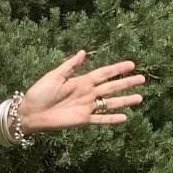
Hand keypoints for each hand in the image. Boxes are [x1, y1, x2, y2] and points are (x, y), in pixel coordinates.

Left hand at [20, 51, 144, 130]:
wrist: (30, 112)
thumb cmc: (39, 92)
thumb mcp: (54, 76)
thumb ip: (70, 66)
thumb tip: (83, 52)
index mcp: (81, 81)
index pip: (104, 73)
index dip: (117, 69)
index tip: (131, 64)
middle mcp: (87, 93)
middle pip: (111, 87)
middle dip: (126, 83)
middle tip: (142, 79)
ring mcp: (86, 107)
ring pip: (110, 103)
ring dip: (124, 101)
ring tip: (140, 98)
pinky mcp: (82, 120)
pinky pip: (100, 119)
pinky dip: (112, 119)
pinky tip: (125, 118)